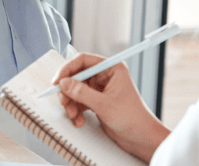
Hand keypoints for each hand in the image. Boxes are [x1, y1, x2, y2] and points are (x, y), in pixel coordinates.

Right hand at [53, 52, 169, 162]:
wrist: (141, 138)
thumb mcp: (104, 105)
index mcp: (111, 68)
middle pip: (77, 75)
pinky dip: (76, 110)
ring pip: (76, 89)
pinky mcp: (97, 100)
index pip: (83, 60)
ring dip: (71, 102)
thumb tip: (63, 83)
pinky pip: (80, 100)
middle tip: (63, 102)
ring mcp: (100, 88)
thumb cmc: (131, 118)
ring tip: (73, 115)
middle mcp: (105, 75)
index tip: (57, 81)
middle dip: (68, 90)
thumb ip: (82, 93)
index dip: (68, 69)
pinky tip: (79, 120)